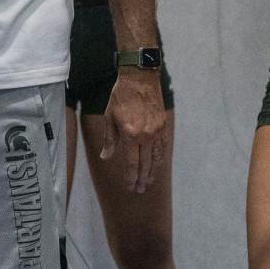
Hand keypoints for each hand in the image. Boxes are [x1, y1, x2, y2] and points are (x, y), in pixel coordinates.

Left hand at [97, 68, 165, 193]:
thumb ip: (109, 140)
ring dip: (152, 172)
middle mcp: (146, 136)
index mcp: (130, 134)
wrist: (140, 78)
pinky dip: (159, 158)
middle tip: (139, 191)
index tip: (129, 187)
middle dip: (142, 180)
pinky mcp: (163, 125)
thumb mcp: (109, 117)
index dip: (130, 178)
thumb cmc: (121, 96)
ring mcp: (156, 131)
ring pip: (156, 158)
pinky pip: (162, 147)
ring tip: (148, 182)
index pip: (131, 164)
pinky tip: (156, 164)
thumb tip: (106, 157)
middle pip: (145, 165)